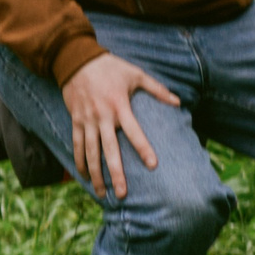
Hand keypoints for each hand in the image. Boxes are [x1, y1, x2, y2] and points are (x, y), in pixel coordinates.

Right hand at [59, 52, 180, 199]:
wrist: (76, 60)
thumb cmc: (110, 67)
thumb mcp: (135, 74)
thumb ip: (157, 89)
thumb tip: (178, 101)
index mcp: (119, 106)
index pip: (134, 132)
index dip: (143, 148)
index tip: (152, 165)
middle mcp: (102, 117)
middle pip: (109, 150)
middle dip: (116, 173)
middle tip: (122, 194)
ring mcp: (87, 121)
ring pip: (91, 153)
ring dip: (95, 174)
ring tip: (102, 193)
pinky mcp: (76, 121)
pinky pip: (77, 145)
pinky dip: (79, 161)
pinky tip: (83, 176)